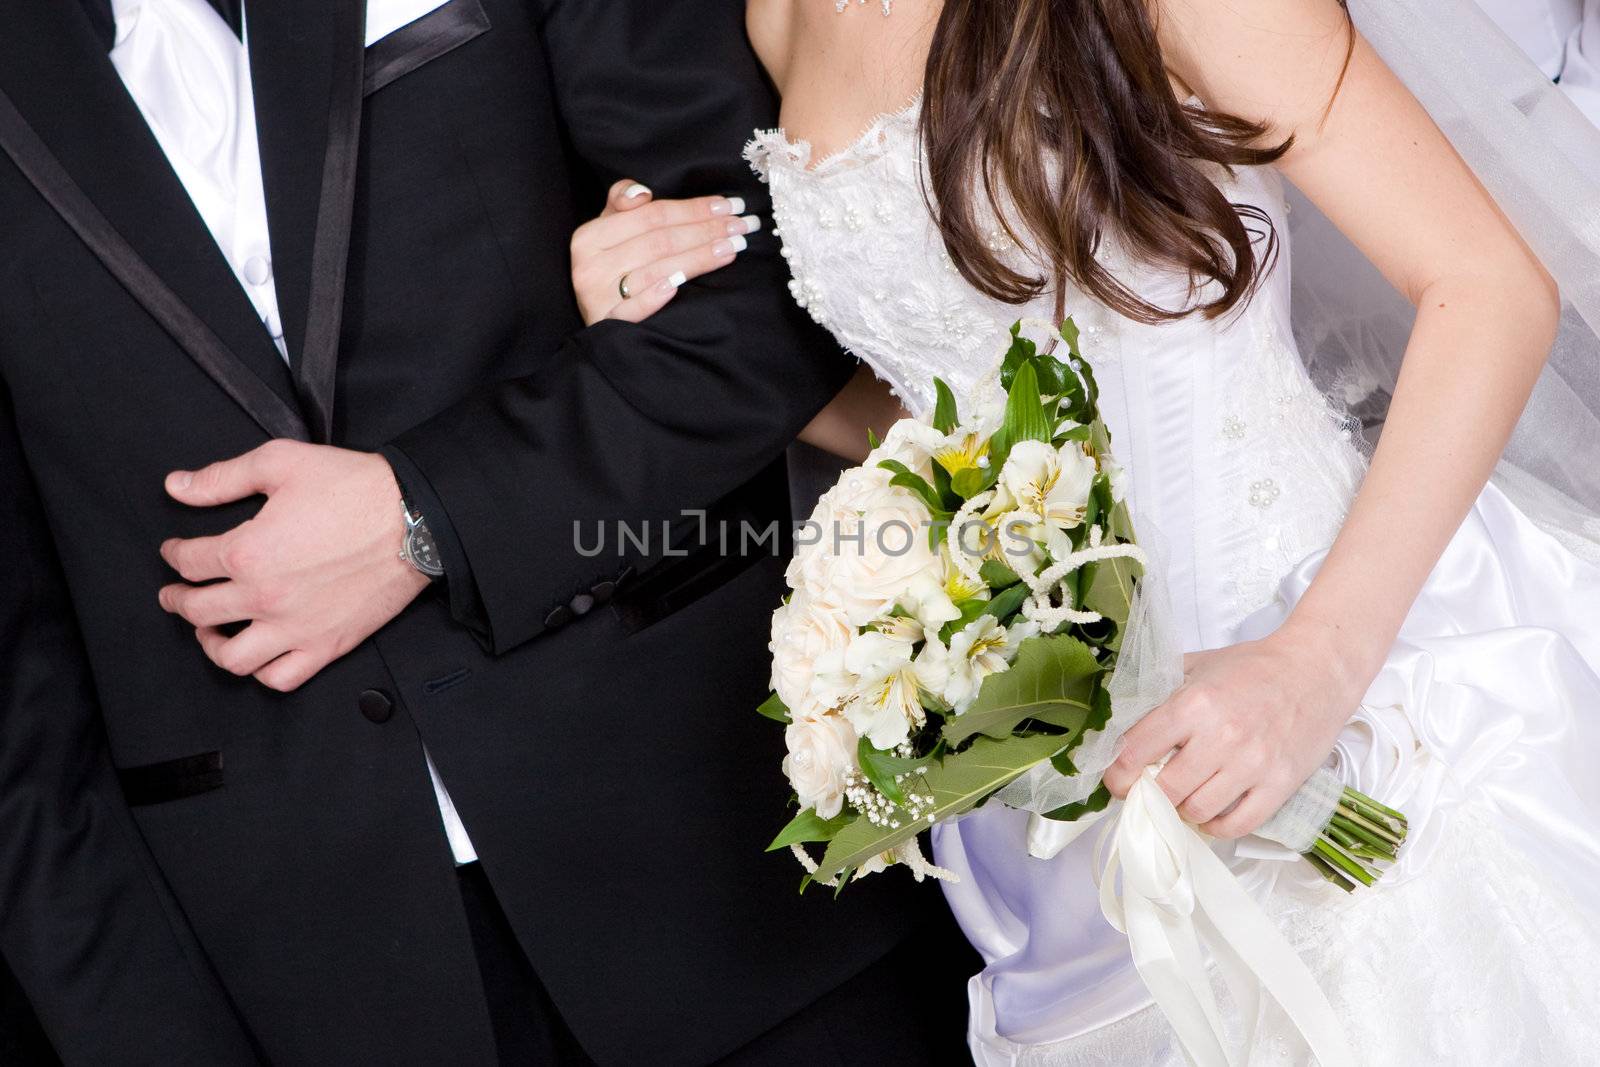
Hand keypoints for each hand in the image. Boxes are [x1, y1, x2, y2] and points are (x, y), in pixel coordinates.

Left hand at [157, 440, 429, 691]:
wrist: (414, 519)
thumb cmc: (354, 488)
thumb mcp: (281, 463)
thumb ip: (222, 478)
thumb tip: (178, 487)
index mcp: (247, 552)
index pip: (188, 562)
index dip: (173, 554)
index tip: (174, 551)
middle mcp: (264, 598)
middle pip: (197, 611)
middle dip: (176, 600)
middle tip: (174, 594)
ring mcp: (296, 628)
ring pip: (230, 657)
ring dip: (210, 644)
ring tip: (210, 630)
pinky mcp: (326, 645)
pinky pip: (280, 678)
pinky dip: (261, 672)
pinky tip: (258, 652)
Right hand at [569, 178, 759, 324]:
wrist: (596, 328)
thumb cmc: (610, 273)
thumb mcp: (609, 234)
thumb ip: (622, 204)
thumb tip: (642, 193)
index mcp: (589, 237)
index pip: (650, 216)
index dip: (691, 208)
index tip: (727, 206)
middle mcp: (590, 266)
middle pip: (659, 242)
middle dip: (705, 231)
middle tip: (742, 226)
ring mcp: (597, 297)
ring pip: (656, 270)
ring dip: (698, 258)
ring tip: (733, 248)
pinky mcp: (607, 325)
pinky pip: (633, 309)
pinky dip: (655, 296)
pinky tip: (679, 286)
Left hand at [1102, 619, 1367, 837]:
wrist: (1317, 670)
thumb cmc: (1254, 667)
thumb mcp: (1198, 666)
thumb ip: (1160, 692)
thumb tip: (1122, 724)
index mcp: (1194, 703)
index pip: (1137, 751)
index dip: (1118, 774)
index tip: (1116, 781)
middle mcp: (1221, 736)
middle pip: (1165, 789)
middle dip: (1149, 795)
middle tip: (1148, 793)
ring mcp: (1253, 764)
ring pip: (1197, 811)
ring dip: (1182, 811)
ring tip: (1183, 798)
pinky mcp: (1280, 785)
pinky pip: (1237, 825)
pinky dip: (1216, 827)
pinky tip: (1210, 814)